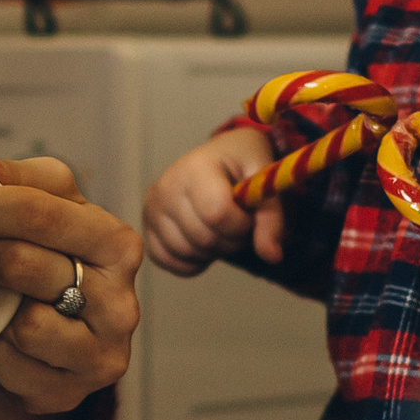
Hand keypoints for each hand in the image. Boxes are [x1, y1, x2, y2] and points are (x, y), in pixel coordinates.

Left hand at [0, 139, 141, 419]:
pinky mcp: (70, 393)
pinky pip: (10, 366)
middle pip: (26, 264)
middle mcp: (123, 303)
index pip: (42, 211)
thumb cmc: (47, 263)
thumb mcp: (41, 210)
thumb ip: (9, 177)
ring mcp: (102, 354)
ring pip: (24, 325)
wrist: (52, 347)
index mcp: (118, 244)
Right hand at [141, 125, 287, 277]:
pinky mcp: (147, 229)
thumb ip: (271, 218)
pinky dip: (193, 261)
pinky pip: (170, 261)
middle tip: (238, 222)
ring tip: (221, 228)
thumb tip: (272, 256)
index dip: (241, 224)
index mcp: (195, 167)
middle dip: (231, 240)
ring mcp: (152, 209)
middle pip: (203, 238)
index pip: (216, 214)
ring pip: (187, 253)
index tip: (248, 213)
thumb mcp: (264, 180)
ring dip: (214, 251)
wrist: (219, 157)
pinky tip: (205, 241)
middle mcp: (165, 187)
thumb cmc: (242, 165)